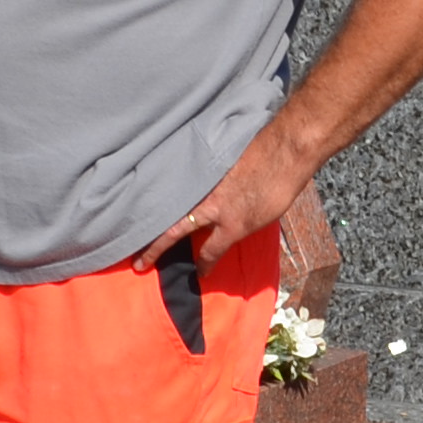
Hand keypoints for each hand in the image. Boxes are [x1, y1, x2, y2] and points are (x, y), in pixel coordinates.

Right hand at [151, 134, 305, 274]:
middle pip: (174, 231)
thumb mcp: (265, 217)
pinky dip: (166, 192)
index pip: (209, 252)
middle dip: (155, 249)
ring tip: (138, 229)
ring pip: (172, 205)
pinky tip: (156, 194)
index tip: (197, 274)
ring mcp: (205, 183)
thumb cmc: (282, 183)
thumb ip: (241, 226)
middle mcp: (212, 206)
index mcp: (231, 224)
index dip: (202, 265)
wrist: (285, 148)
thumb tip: (227, 231)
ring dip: (154, 220)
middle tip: (137, 263)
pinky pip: (180, 182)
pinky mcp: (204, 164)